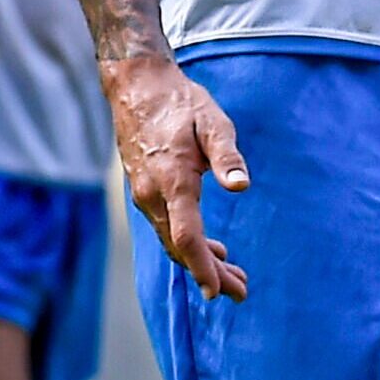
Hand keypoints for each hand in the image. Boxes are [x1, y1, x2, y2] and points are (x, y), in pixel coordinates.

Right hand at [104, 54, 251, 300]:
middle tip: (241, 292)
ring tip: (234, 278)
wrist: (138, 87)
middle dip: (210, 274)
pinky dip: (189, 244)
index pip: (186, 237)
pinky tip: (213, 249)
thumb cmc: (181, 103)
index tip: (219, 292)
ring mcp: (145, 194)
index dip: (203, 267)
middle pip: (180, 247)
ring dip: (202, 261)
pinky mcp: (145, 190)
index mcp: (172, 181)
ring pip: (173, 240)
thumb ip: (226, 156)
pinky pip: (167, 227)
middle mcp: (153, 195)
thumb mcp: (213, 122)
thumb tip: (241, 187)